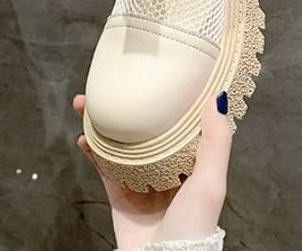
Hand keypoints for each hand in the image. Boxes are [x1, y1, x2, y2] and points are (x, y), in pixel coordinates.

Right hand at [73, 93, 231, 250]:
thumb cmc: (192, 228)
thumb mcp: (211, 181)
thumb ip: (216, 141)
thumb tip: (218, 97)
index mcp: (190, 162)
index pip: (179, 121)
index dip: (165, 97)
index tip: (152, 73)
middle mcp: (165, 168)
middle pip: (144, 127)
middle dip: (127, 105)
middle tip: (108, 85)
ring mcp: (140, 180)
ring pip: (119, 142)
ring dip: (103, 123)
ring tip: (86, 105)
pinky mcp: (119, 194)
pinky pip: (103, 166)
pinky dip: (92, 150)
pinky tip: (83, 138)